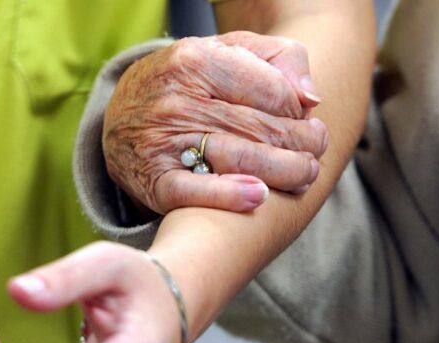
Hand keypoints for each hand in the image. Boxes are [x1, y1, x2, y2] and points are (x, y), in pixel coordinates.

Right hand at [104, 31, 328, 213]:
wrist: (121, 114)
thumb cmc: (188, 82)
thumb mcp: (226, 50)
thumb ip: (277, 58)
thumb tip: (309, 98)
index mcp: (197, 60)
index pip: (274, 92)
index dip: (299, 110)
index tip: (304, 119)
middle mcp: (178, 100)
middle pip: (263, 129)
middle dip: (303, 144)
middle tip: (316, 151)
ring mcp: (164, 141)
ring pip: (241, 159)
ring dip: (286, 172)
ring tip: (306, 174)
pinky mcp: (155, 179)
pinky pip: (195, 192)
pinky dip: (230, 196)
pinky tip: (260, 196)